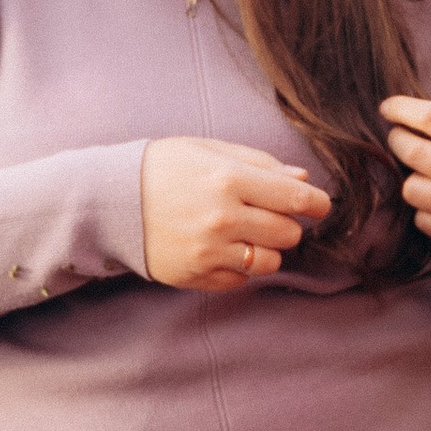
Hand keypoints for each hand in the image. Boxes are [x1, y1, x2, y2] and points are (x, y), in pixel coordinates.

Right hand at [141, 135, 330, 292]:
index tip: (318, 204)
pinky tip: (221, 249)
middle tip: (266, 214)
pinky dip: (239, 267)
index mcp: (229, 179)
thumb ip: (259, 164)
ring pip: (270, 262)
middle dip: (285, 224)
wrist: (112, 201)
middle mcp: (222, 218)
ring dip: (266, 249)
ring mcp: (209, 251)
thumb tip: (302, 180)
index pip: (296, 198)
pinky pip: (241, 280)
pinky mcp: (197, 275)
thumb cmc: (164, 168)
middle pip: (288, 233)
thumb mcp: (209, 150)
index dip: (317, 203)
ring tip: (244, 234)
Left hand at [378, 97, 430, 257]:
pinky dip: (426, 209)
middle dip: (398, 141)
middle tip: (400, 137)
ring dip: (413, 179)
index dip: (401, 109)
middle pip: (413, 153)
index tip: (388, 107)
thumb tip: (415, 119)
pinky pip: (423, 220)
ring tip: (426, 174)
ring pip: (412, 190)